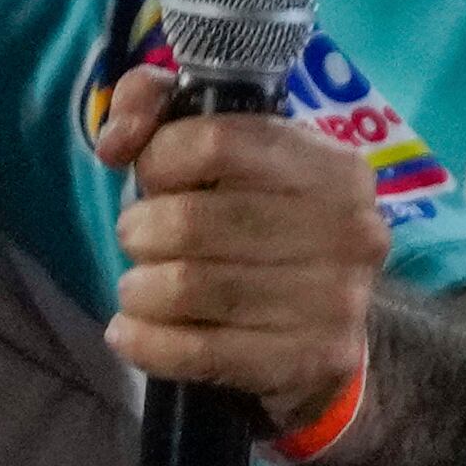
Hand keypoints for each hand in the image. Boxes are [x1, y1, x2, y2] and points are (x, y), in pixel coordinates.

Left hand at [94, 64, 386, 431]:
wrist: (322, 321)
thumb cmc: (255, 216)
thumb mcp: (217, 144)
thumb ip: (154, 104)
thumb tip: (116, 141)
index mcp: (332, 166)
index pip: (214, 141)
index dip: (158, 158)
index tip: (152, 177)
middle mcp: (350, 230)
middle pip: (190, 221)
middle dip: (140, 230)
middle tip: (142, 239)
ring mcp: (337, 300)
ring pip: (187, 286)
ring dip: (139, 287)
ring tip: (141, 285)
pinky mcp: (312, 360)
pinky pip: (198, 353)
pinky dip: (145, 342)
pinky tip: (129, 331)